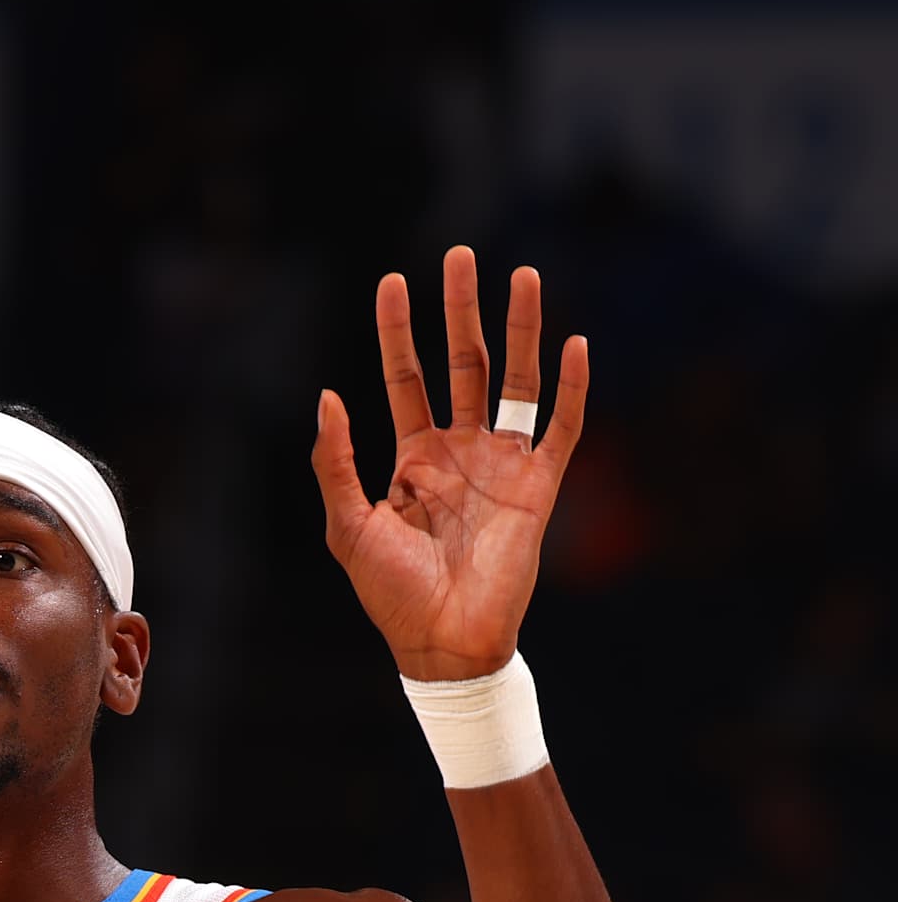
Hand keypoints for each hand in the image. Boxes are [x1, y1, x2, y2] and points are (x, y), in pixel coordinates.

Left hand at [312, 245, 587, 679]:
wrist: (444, 645)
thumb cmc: (391, 595)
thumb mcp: (348, 527)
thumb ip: (336, 463)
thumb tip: (328, 397)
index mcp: (413, 458)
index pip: (406, 377)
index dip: (398, 331)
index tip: (392, 281)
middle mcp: (460, 452)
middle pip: (463, 363)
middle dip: (461, 310)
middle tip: (459, 256)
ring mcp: (502, 465)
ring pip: (515, 380)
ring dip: (520, 330)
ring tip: (523, 275)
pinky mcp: (539, 488)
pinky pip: (562, 428)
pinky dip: (570, 389)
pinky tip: (573, 345)